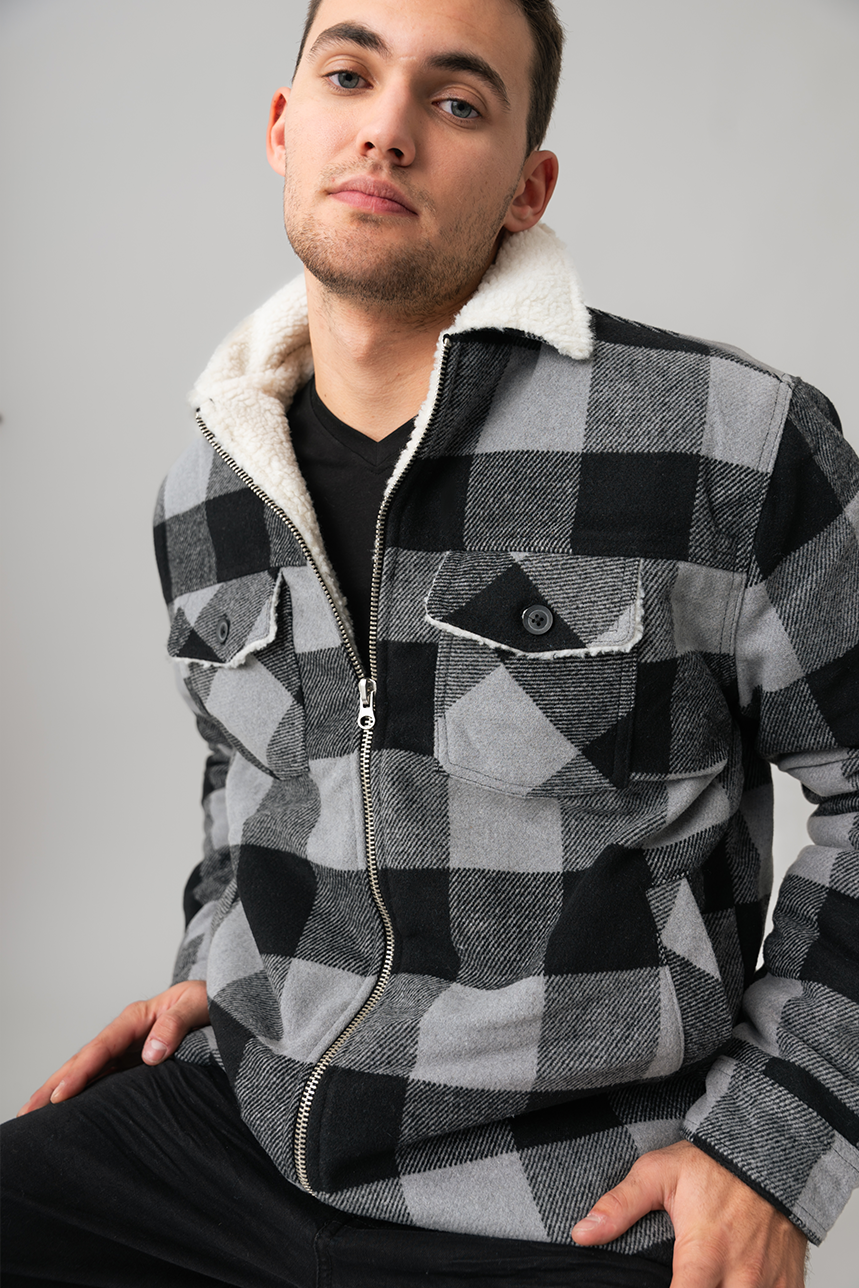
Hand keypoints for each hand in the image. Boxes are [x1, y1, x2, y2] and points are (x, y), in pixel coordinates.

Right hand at [16, 980, 208, 1115]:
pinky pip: (105, 1082)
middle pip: (83, 1061)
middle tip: (26, 1113)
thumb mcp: (196, 1005)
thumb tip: (151, 1055)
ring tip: (34, 1118)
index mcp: (136, 1018)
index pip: (101, 1047)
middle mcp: (126, 1036)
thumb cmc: (209, 1000)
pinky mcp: (134, 1065)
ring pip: (88, 1074)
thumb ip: (175, 1026)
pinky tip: (71, 1114)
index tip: (60, 1095)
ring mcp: (127, 1051)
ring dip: (61, 1093)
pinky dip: (84, 1097)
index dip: (80, 1072)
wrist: (222, 1001)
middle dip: (53, 1086)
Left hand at [571, 1140, 806, 1286]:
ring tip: (706, 1283)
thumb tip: (581, 1234)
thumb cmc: (712, 1164)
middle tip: (682, 1284)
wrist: (769, 1149)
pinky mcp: (789, 1282)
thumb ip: (620, 1206)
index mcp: (705, 1252)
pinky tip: (734, 1286)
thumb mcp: (658, 1174)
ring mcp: (769, 1281)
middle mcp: (741, 1274)